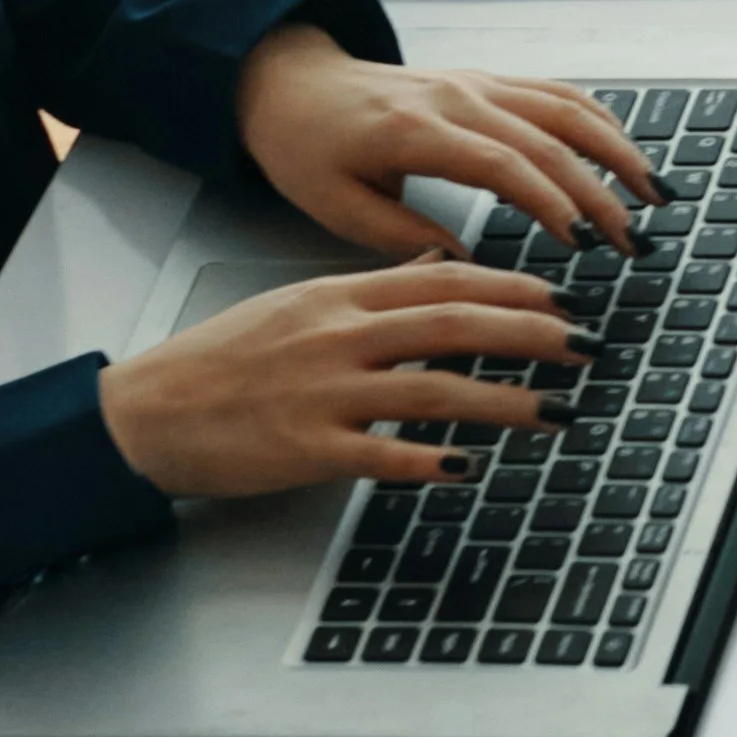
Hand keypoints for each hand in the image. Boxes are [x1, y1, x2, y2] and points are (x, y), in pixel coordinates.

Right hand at [98, 260, 587, 504]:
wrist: (146, 411)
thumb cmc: (221, 362)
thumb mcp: (300, 306)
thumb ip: (372, 292)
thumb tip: (439, 269)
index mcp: (339, 296)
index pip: (444, 280)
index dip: (515, 290)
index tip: (566, 300)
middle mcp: (338, 336)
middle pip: (454, 324)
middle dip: (532, 335)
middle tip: (589, 346)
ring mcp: (322, 391)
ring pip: (432, 387)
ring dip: (505, 400)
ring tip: (558, 411)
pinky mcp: (304, 447)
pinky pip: (381, 453)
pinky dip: (429, 459)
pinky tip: (470, 467)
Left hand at [234, 26, 652, 257]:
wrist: (290, 84)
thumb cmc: (306, 147)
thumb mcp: (338, 208)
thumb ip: (405, 240)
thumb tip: (470, 270)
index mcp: (416, 131)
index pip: (503, 164)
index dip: (552, 202)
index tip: (584, 242)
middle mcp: (456, 98)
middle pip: (549, 140)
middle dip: (601, 192)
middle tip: (633, 240)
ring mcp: (476, 83)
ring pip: (565, 109)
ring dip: (617, 149)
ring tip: (654, 192)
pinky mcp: (485, 80)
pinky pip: (555, 92)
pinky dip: (599, 120)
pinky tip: (624, 149)